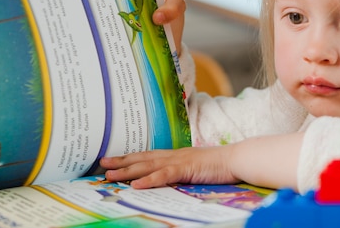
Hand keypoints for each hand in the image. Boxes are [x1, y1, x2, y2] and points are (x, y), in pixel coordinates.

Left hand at [100, 146, 238, 188]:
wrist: (238, 158)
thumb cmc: (221, 165)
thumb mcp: (197, 168)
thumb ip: (182, 171)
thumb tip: (170, 178)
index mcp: (177, 155)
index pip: (148, 155)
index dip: (129, 157)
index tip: (112, 160)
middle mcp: (175, 155)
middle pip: (143, 157)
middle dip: (121, 161)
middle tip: (102, 164)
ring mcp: (180, 160)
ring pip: (149, 165)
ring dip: (128, 171)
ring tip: (110, 175)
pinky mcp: (187, 168)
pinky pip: (165, 175)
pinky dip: (149, 179)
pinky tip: (136, 184)